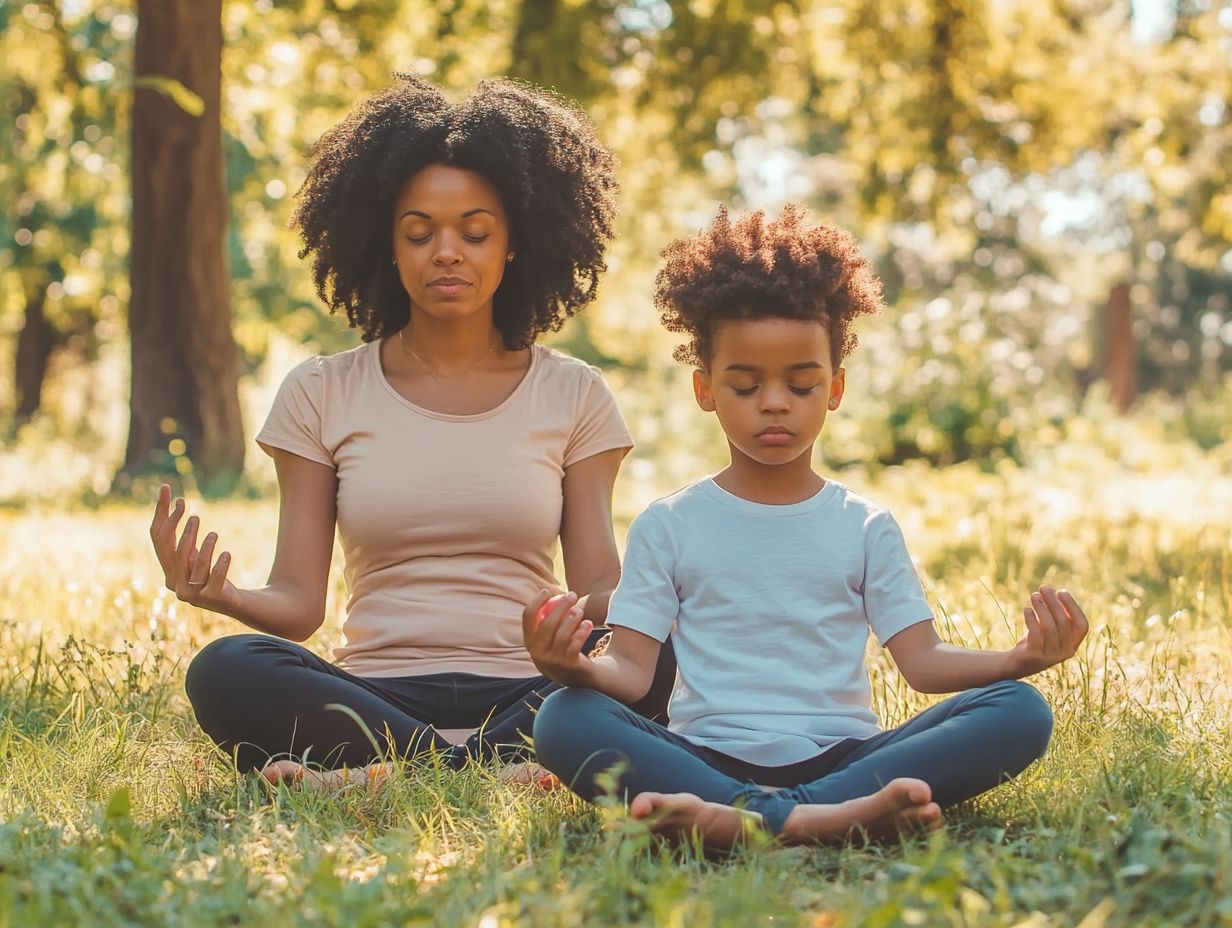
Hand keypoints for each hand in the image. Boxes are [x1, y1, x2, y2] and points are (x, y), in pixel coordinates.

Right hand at [149, 484, 241, 613]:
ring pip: (195, 566)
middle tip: (195, 517)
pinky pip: (215, 578)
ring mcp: (192, 594)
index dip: (162, 514)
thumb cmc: (208, 573)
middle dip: (183, 533)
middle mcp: (174, 583)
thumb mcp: (194, 553)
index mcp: (167, 569)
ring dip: (205, 548)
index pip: (158, 539)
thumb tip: (176, 499)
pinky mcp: (211, 598)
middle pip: (173, 553)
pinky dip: (221, 565)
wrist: (229, 601)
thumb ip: (184, 534)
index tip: (170, 491)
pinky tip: (227, 554)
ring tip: (214, 534)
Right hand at [522, 589, 593, 685]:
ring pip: (562, 634)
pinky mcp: (568, 665)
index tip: (547, 591)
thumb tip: (552, 593)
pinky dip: (582, 631)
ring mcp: (553, 660)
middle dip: (561, 606)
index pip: (528, 616)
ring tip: (580, 611)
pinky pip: (575, 644)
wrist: (577, 677)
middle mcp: (538, 652)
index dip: (536, 601)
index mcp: (529, 641)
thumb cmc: (562, 648)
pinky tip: (588, 623)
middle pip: (547, 623)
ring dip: (573, 618)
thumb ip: (548, 618)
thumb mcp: (550, 636)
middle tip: (572, 595)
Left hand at [1006, 585, 1088, 676]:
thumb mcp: (1048, 628)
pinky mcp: (1034, 656)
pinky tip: (1027, 610)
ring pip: (1049, 627)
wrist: (1016, 664)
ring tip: (1034, 595)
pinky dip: (1031, 619)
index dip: (1073, 607)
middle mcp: (1066, 652)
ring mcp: (1050, 656)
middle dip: (1053, 603)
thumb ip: (1053, 613)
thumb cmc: (1035, 641)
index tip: (1061, 591)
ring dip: (1041, 608)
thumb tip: (1053, 591)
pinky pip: (1035, 634)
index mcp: (1073, 645)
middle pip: (1063, 623)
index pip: (1082, 625)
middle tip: (1043, 588)